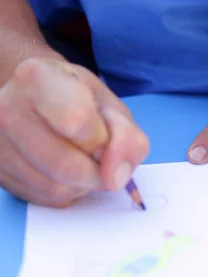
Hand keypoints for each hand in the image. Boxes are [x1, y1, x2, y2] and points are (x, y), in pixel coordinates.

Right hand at [0, 58, 148, 206]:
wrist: (34, 99)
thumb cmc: (75, 97)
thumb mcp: (108, 103)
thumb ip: (125, 135)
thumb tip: (117, 176)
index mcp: (36, 77)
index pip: (77, 121)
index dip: (103, 139)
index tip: (106, 136)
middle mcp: (6, 109)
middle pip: (64, 164)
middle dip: (97, 172)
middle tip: (102, 159)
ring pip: (54, 187)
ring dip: (82, 185)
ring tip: (83, 160)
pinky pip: (42, 198)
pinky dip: (66, 192)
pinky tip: (65, 172)